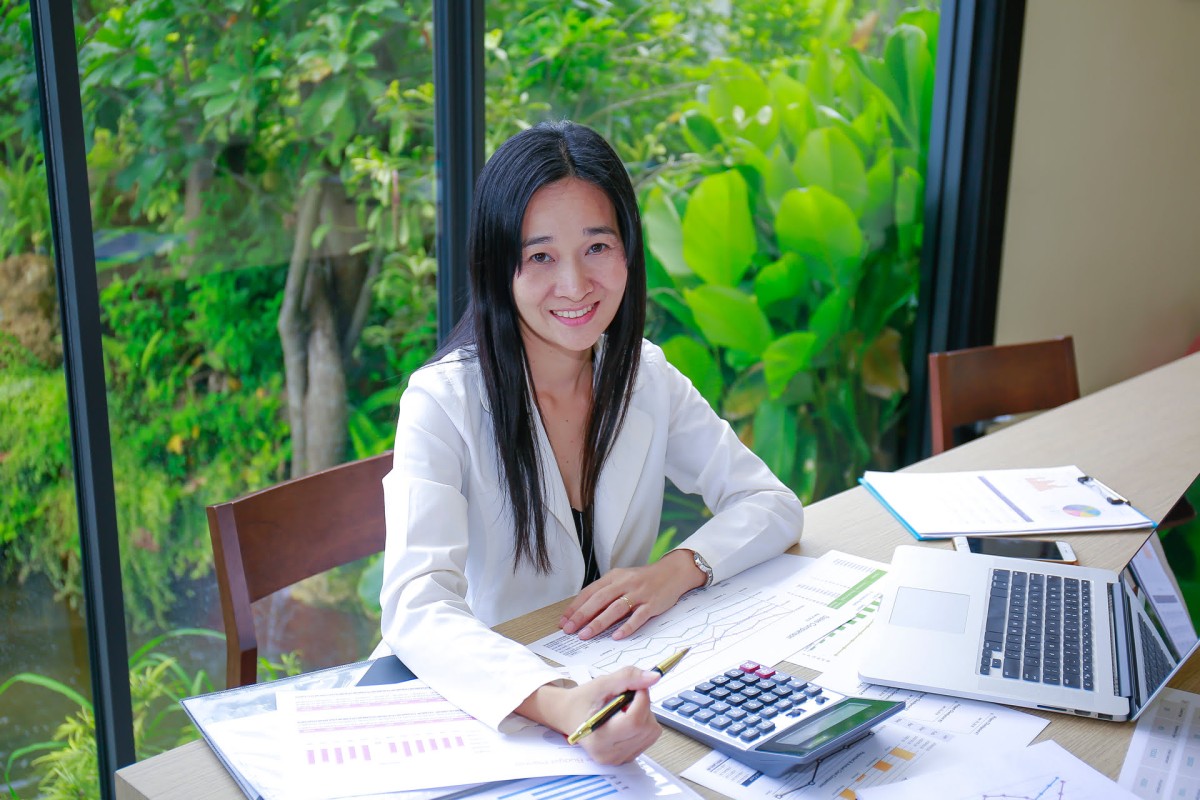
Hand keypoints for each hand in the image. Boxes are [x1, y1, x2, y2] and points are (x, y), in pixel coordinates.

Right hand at [518, 667, 661, 765]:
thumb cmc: (582, 701)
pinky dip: (644, 724)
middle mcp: (609, 754)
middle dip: (643, 705)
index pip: (635, 721)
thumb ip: (628, 678)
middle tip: (628, 697)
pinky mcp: (626, 758)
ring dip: (645, 714)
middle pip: (646, 727)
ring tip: (625, 709)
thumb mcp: (601, 684)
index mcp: (600, 738)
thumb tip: (654, 678)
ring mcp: (618, 759)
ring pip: (651, 732)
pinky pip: (649, 738)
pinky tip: (627, 719)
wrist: (568, 715)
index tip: (637, 686)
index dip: (642, 699)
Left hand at [559, 549, 705, 640]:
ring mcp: (639, 593)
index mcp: (614, 576)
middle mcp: (625, 583)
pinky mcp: (652, 604)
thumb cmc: (644, 579)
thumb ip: (607, 593)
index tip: (563, 621)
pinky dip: (627, 627)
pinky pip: (638, 616)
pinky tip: (617, 637)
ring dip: (599, 623)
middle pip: (599, 600)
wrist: (673, 572)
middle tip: (569, 630)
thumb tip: (585, 611)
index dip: (575, 607)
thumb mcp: (623, 579)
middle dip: (582, 616)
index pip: (590, 592)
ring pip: (616, 608)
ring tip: (585, 635)